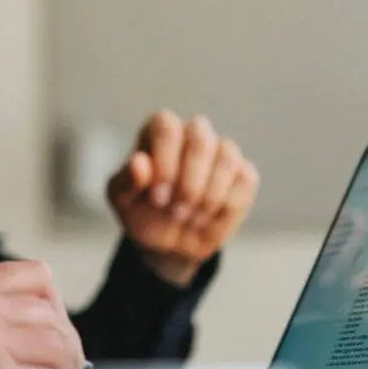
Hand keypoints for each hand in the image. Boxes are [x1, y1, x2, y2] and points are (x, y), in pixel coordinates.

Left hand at [107, 111, 258, 285]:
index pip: (166, 126)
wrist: (168, 242)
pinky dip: (227, 205)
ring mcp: (221, 152)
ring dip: (209, 196)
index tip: (157, 197)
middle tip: (175, 211)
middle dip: (189, 182)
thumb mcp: (122, 200)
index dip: (165, 162)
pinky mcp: (243, 174)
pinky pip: (245, 179)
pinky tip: (208, 219)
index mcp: (158, 131)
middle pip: (200, 136)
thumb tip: (139, 162)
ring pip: (227, 156)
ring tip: (190, 218)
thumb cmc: (141, 211)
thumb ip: (126, 181)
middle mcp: (192, 133)